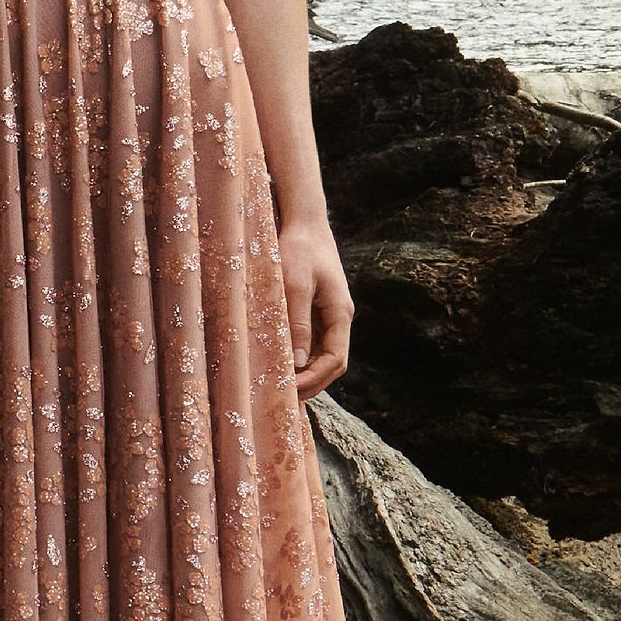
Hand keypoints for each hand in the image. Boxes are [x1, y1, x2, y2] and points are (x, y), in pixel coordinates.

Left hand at [280, 215, 351, 398]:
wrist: (304, 222)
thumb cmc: (299, 249)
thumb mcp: (295, 285)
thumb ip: (297, 322)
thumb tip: (299, 362)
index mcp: (340, 312)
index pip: (336, 359)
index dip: (315, 379)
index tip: (290, 389)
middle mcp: (339, 317)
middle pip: (332, 363)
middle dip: (311, 383)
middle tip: (283, 398)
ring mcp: (328, 315)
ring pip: (322, 355)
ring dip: (306, 374)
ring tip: (280, 390)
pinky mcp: (315, 310)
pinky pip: (312, 343)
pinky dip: (300, 359)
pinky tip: (280, 366)